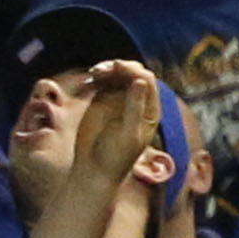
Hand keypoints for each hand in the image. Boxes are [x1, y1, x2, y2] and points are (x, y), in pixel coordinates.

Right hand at [77, 59, 159, 185]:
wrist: (93, 170)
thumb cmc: (115, 157)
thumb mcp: (128, 134)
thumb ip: (134, 108)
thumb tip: (140, 81)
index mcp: (149, 109)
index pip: (147, 81)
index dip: (134, 71)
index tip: (118, 67)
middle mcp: (135, 101)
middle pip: (133, 74)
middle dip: (122, 67)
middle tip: (106, 68)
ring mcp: (118, 100)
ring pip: (117, 76)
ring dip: (108, 69)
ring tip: (95, 72)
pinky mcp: (100, 101)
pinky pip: (101, 83)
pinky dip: (96, 78)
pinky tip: (89, 79)